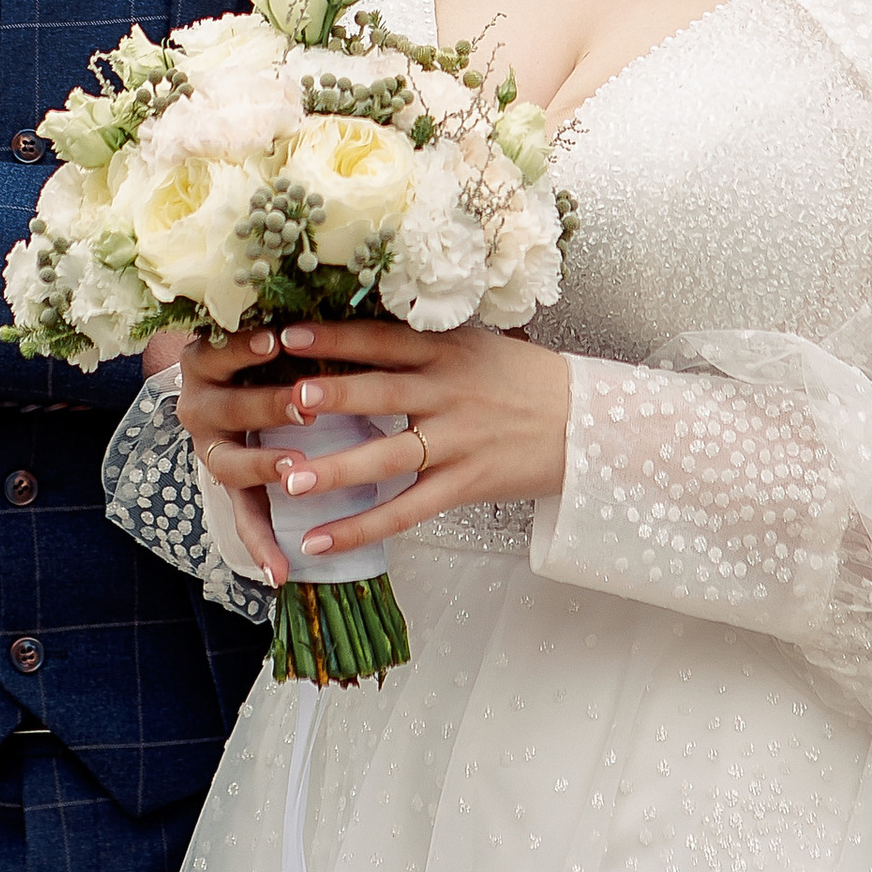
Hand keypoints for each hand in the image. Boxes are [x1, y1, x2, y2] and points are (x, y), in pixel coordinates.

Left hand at [173, 318, 571, 578]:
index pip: (382, 339)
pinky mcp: (465, 484)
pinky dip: (362, 527)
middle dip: (332, 397)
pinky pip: (406, 510)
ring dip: (336, 470)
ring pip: (388, 457)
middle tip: (285, 401)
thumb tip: (361, 332)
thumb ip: (425, 343)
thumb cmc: (524, 381)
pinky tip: (320, 539)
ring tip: (288, 481)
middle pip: (381, 392)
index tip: (287, 335)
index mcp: (447, 351)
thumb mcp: (478, 346)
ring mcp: (456, 441)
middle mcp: (448, 393)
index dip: (335, 336)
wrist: (587, 423)